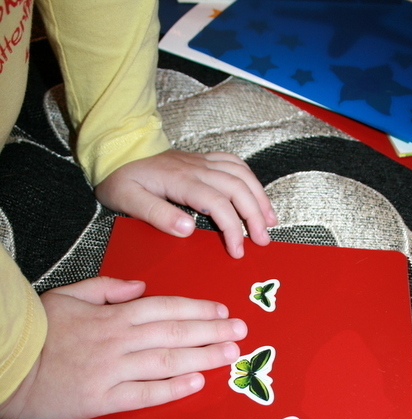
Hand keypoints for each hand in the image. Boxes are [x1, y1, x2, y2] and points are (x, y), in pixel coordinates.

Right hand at [0, 277, 246, 418]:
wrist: (10, 364)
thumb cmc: (38, 329)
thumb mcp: (69, 295)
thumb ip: (106, 289)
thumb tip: (139, 287)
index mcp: (113, 315)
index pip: (165, 308)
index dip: (197, 309)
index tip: (221, 311)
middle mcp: (119, 341)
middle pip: (176, 332)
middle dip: (213, 331)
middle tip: (241, 331)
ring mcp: (114, 370)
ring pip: (168, 361)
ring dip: (204, 356)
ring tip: (231, 354)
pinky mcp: (105, 399)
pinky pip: (147, 393)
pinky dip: (174, 388)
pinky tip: (197, 382)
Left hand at [94, 149, 277, 258]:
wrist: (118, 151)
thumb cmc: (122, 178)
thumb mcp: (128, 200)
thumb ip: (158, 214)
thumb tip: (188, 229)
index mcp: (180, 180)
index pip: (217, 203)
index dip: (232, 228)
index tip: (237, 250)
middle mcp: (196, 168)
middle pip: (237, 188)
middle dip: (254, 216)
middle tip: (262, 241)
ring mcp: (202, 162)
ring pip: (241, 175)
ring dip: (259, 197)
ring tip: (270, 221)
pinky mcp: (203, 160)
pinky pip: (234, 163)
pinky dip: (250, 179)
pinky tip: (257, 194)